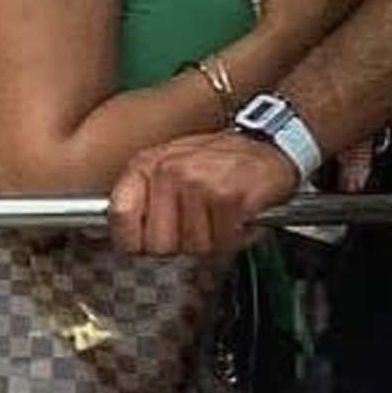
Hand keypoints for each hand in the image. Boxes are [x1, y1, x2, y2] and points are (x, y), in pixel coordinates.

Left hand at [110, 129, 303, 257]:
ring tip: (221, 218)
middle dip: (182, 246)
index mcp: (148, 164)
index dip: (132, 241)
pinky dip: (236, 238)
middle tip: (199, 228)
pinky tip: (238, 218)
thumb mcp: (171, 165)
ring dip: (214, 241)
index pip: (120, 215)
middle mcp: (170, 172)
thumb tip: (123, 234)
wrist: (271, 145)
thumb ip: (145, 196)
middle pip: (159, 243)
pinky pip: (224, 242)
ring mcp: (199, 184)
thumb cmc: (222, 160)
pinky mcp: (229, 198)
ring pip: (195, 247)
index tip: (144, 246)